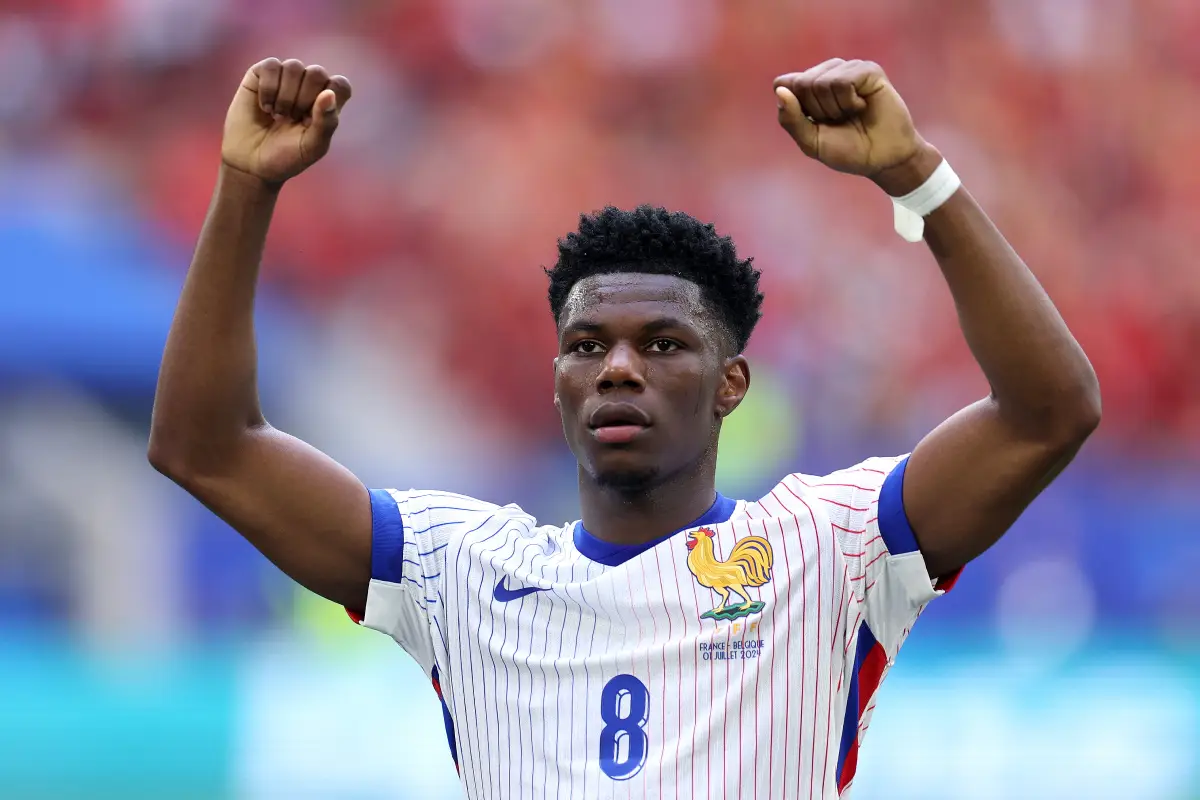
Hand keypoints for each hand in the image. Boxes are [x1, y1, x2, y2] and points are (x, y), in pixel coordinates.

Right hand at [221, 58, 352, 185]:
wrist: (251, 163)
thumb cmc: (286, 156)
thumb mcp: (312, 147)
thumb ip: (325, 123)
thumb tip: (329, 94)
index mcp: (326, 103)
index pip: (340, 84)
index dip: (329, 99)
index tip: (312, 120)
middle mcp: (307, 86)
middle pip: (317, 73)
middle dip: (304, 99)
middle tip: (292, 119)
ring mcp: (284, 78)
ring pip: (294, 66)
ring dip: (285, 96)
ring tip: (278, 116)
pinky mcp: (261, 74)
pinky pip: (271, 65)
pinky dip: (268, 88)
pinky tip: (265, 107)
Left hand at [774, 59, 934, 185]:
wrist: (882, 158)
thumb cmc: (847, 150)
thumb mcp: (811, 142)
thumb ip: (791, 119)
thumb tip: (780, 90)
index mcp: (808, 88)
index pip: (782, 83)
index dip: (794, 107)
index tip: (813, 123)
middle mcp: (826, 73)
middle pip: (801, 83)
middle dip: (816, 111)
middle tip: (837, 120)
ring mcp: (847, 69)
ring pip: (821, 82)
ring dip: (834, 108)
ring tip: (851, 114)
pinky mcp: (868, 70)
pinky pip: (844, 81)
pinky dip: (849, 102)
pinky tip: (862, 106)